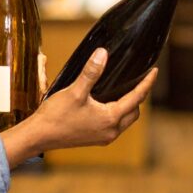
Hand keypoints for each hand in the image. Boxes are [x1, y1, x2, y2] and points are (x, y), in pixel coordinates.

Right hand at [0, 48, 156, 167]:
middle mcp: (111, 131)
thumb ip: (91, 73)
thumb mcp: (75, 91)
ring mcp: (103, 137)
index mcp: (110, 119)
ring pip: (125, 120)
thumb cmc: (56, 116)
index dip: (146, 83)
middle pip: (134, 112)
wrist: (39, 136)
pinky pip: (114, 125)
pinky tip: (107, 104)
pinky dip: (117, 114)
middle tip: (139, 79)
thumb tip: (102, 54)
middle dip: (139, 96)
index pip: (136, 98)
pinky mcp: (94, 139)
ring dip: (128, 106)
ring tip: (124, 90)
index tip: (154, 71)